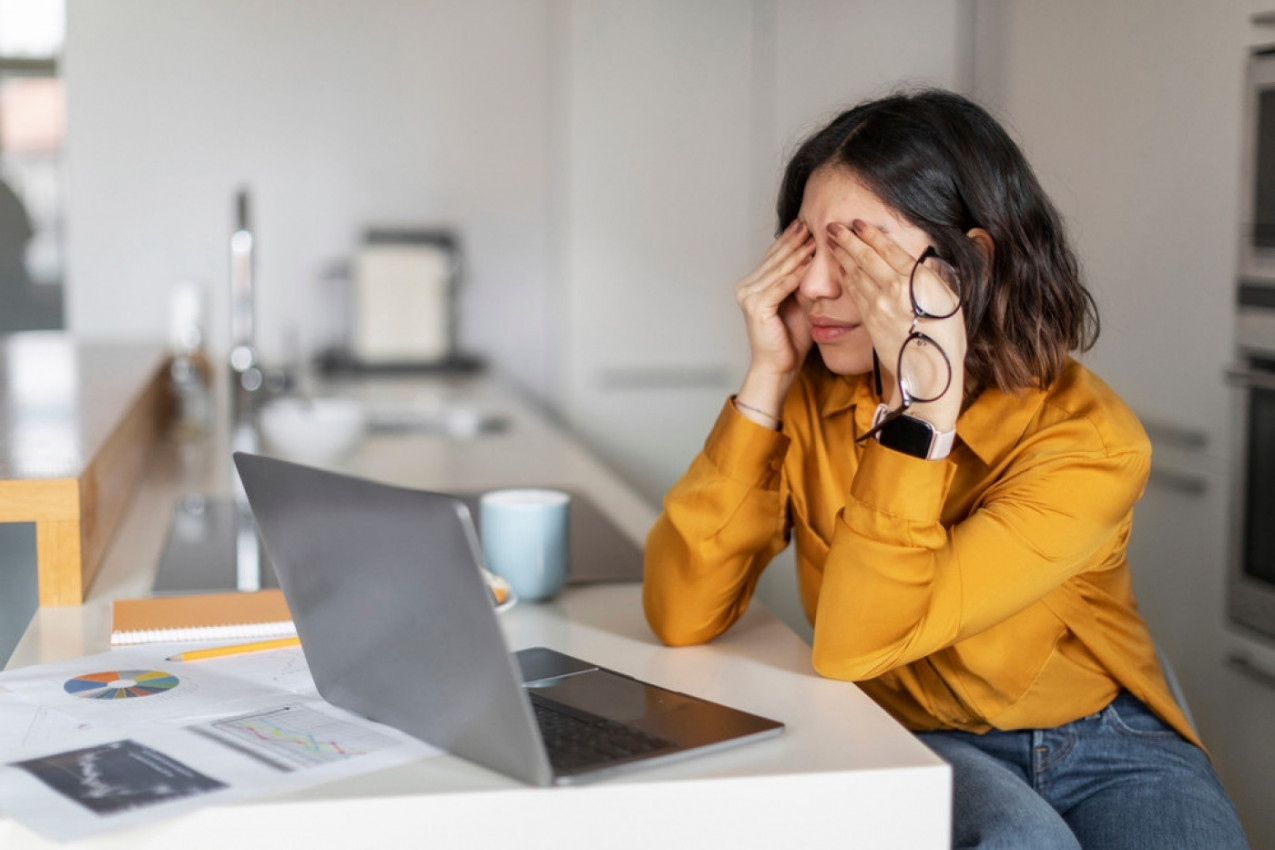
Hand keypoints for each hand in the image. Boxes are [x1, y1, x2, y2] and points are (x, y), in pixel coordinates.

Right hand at [734, 220, 815, 382]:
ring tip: (812, 238)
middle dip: (793, 241)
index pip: (772, 258)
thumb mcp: (797, 302)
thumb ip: (798, 281)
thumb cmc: (789, 340)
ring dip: (797, 252)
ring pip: (779, 269)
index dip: (788, 241)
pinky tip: (810, 260)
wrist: (779, 366)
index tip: (803, 225)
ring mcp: (748, 296)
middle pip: (774, 260)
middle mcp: (745, 288)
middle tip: (809, 224)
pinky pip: (782, 285)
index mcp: (752, 286)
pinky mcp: (756, 306)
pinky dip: (797, 273)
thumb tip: (812, 256)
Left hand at [826, 220, 965, 430]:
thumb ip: (937, 273)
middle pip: (865, 257)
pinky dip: (846, 278)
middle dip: (846, 239)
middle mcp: (894, 288)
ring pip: (855, 274)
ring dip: (842, 256)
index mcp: (917, 279)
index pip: (888, 249)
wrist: (930, 371)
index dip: (870, 235)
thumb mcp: (951, 298)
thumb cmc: (947, 336)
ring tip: (831, 243)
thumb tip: (934, 256)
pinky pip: (854, 293)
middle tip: (832, 226)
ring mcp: (878, 305)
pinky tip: (840, 269)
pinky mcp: (869, 320)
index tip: (858, 223)